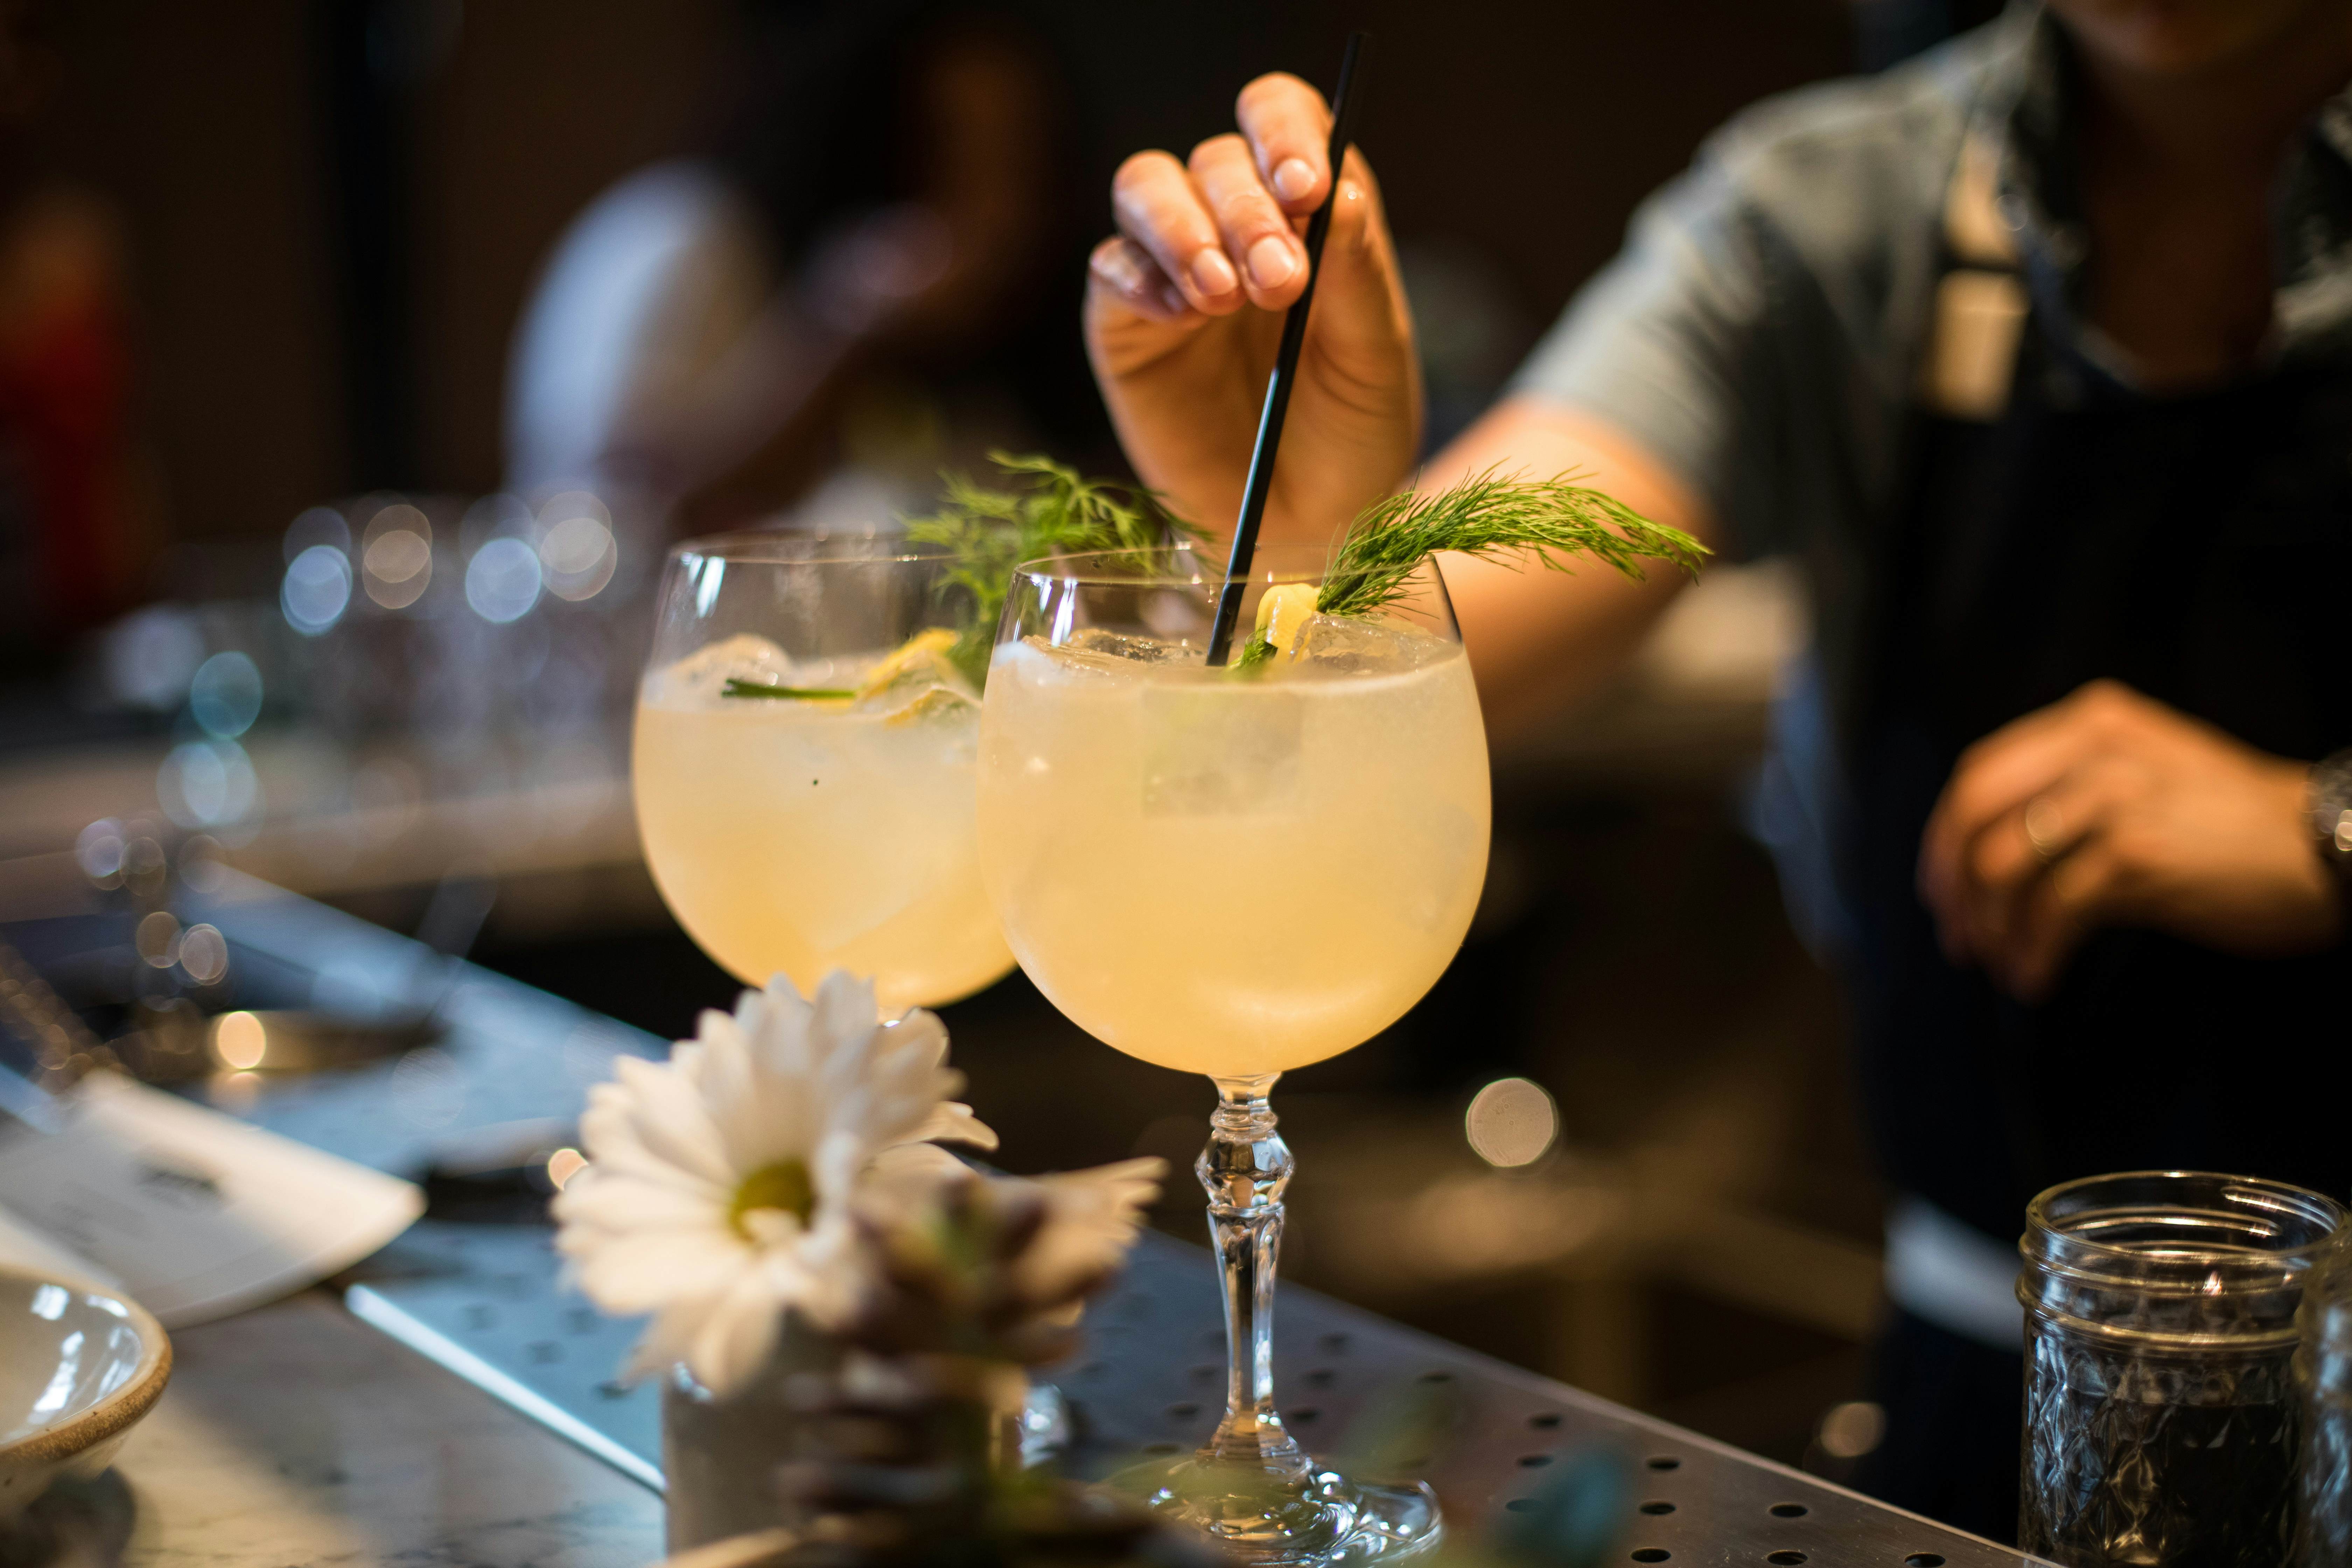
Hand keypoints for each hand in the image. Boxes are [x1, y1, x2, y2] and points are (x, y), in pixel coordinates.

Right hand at [1085, 72, 1419, 543]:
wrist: (1307, 525)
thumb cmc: (1350, 436)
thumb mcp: (1375, 360)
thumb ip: (1358, 279)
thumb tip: (1341, 193)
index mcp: (1308, 213)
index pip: (1283, 118)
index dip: (1285, 131)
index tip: (1307, 188)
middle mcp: (1235, 224)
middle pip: (1215, 158)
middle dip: (1246, 210)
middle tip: (1276, 282)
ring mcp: (1174, 268)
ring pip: (1147, 187)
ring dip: (1183, 228)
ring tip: (1219, 296)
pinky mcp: (1126, 322)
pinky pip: (1111, 268)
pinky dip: (1141, 278)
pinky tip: (1178, 318)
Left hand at [1917, 679, 2339, 1000]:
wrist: (2323, 845)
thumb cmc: (2232, 823)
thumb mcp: (2144, 771)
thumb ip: (2070, 786)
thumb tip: (1986, 850)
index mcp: (2089, 723)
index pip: (1978, 775)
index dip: (1945, 839)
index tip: (1940, 892)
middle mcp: (2095, 750)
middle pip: (1975, 818)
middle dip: (1953, 886)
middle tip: (1959, 939)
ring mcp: (2116, 800)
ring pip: (2005, 868)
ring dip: (1992, 929)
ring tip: (2004, 965)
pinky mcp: (2138, 856)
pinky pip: (2054, 910)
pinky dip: (2033, 951)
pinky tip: (2036, 979)